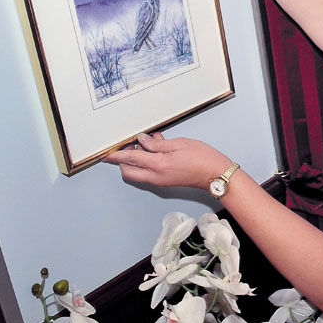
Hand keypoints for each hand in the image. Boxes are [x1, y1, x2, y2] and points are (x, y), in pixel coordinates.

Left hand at [104, 132, 232, 190]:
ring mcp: (160, 180)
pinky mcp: (165, 181)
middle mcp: (156, 176)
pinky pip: (148, 173)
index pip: (131, 159)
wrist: (216, 175)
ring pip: (138, 173)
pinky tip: (157, 149)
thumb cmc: (203, 159)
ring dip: (137, 160)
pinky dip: (146, 162)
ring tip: (148, 143)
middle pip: (129, 171)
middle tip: (130, 144)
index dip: (117, 155)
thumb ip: (157, 143)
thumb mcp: (179, 144)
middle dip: (124, 160)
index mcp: (158, 165)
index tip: (107, 153)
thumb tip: (142, 141)